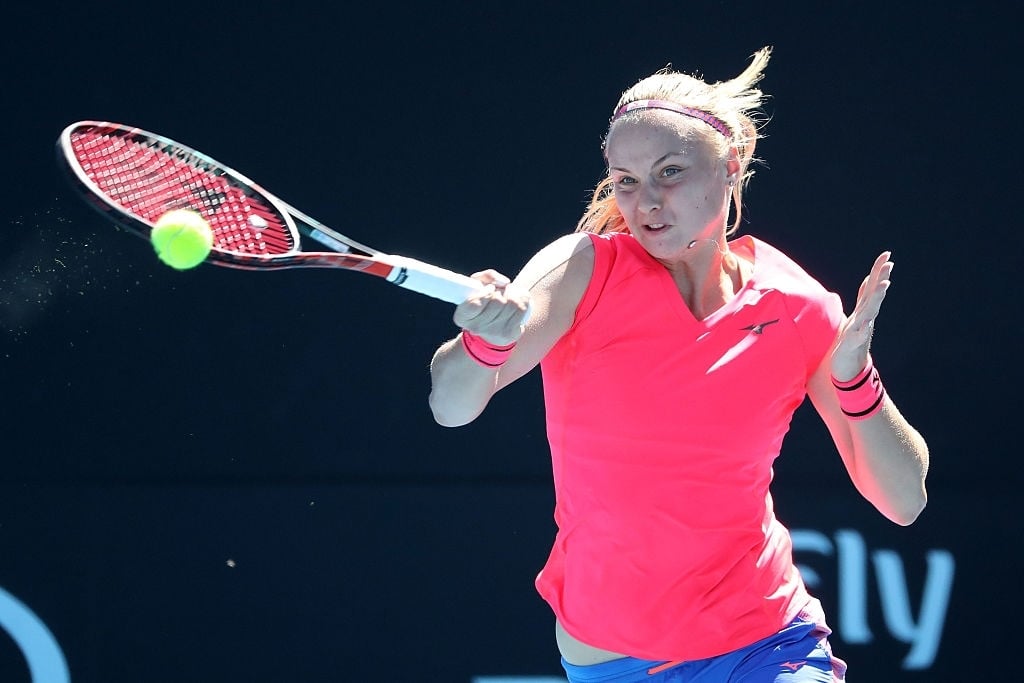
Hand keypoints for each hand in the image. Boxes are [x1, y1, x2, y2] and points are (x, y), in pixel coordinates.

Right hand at [453, 269, 530, 345]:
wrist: (492, 328)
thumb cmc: (484, 301)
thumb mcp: (478, 284)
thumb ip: (487, 276)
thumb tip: (504, 282)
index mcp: (463, 316)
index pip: (475, 304)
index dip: (485, 293)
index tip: (490, 288)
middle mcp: (476, 327)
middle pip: (498, 301)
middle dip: (502, 291)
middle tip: (501, 291)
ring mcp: (494, 332)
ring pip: (512, 304)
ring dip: (514, 294)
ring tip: (510, 294)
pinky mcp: (510, 334)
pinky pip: (522, 310)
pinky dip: (523, 300)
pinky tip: (519, 301)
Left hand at [831, 251, 892, 380]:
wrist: (849, 367)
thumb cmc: (852, 339)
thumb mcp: (857, 314)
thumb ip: (864, 298)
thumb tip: (869, 280)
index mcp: (864, 309)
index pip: (872, 286)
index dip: (878, 270)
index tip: (886, 254)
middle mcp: (865, 317)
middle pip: (874, 294)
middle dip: (881, 278)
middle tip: (890, 263)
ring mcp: (861, 329)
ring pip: (870, 311)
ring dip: (876, 298)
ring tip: (884, 285)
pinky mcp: (854, 343)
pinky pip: (859, 335)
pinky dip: (863, 329)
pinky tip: (865, 324)